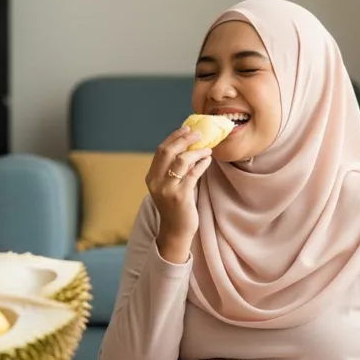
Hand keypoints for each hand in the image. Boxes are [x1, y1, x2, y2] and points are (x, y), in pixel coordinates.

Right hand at [145, 126, 213, 262]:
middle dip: (184, 139)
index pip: (161, 150)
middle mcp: (156, 182)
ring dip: (196, 151)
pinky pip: (193, 173)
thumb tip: (187, 146)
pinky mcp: (181, 196)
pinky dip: (202, 164)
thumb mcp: (168, 186)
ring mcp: (167, 189)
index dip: (174, 137)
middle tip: (198, 134)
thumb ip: (172, 169)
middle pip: (168, 152)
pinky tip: (208, 160)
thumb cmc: (175, 206)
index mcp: (151, 177)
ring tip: (207, 149)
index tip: (186, 129)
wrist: (175, 230)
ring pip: (181, 161)